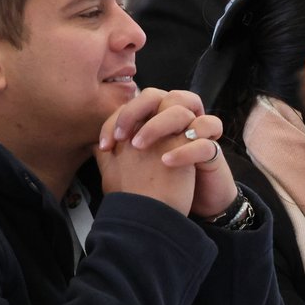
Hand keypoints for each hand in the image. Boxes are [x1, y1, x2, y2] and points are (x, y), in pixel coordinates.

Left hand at [95, 88, 237, 216]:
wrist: (193, 208)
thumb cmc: (162, 184)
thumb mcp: (135, 168)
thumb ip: (116, 153)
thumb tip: (90, 145)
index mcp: (162, 120)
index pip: (141, 102)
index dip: (120, 117)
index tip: (103, 144)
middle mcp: (181, 121)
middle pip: (164, 96)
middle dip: (138, 111)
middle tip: (121, 137)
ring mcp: (199, 134)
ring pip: (186, 110)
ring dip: (159, 125)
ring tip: (140, 146)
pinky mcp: (213, 153)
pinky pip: (205, 143)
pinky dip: (185, 150)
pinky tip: (166, 162)